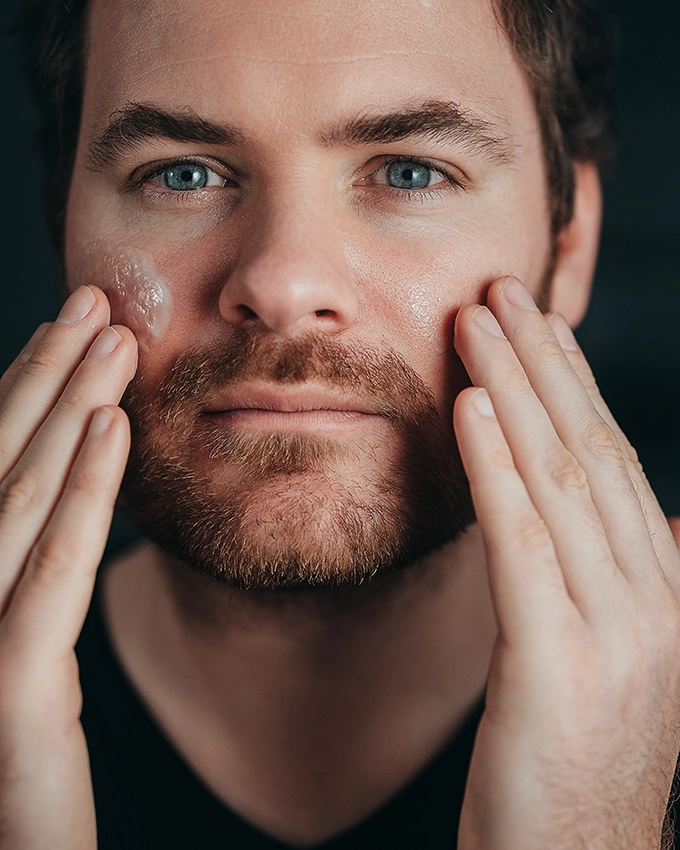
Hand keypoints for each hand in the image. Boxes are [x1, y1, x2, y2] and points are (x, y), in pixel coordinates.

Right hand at [0, 287, 136, 849]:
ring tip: (111, 340)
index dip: (22, 391)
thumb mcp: (19, 656)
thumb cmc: (14, 767)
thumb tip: (59, 495)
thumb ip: (25, 579)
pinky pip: (50, 574)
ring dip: (67, 411)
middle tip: (92, 302)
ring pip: (18, 500)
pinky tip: (115, 430)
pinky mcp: (8, 693)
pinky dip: (84, 494)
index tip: (65, 329)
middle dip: (45, 377)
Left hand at [453, 277, 679, 849]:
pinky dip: (495, 469)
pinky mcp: (558, 666)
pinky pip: (522, 544)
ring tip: (476, 323)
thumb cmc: (584, 766)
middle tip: (499, 293)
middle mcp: (654, 599)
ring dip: (515, 391)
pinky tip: (470, 409)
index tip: (534, 324)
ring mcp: (615, 632)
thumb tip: (669, 516)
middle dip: (543, 364)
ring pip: (559, 481)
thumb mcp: (626, 660)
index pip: (612, 461)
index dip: (572, 385)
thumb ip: (648, 580)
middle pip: (589, 452)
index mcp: (664, 590)